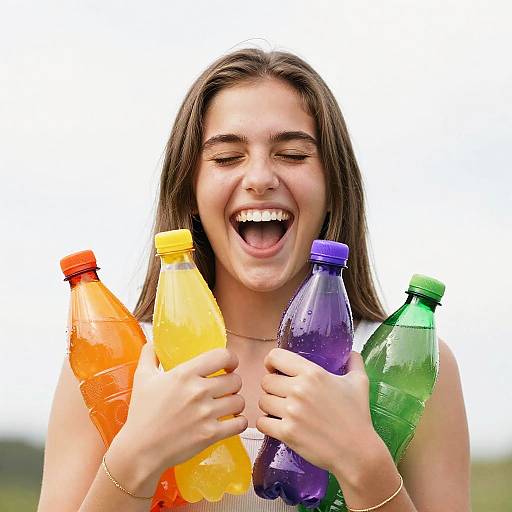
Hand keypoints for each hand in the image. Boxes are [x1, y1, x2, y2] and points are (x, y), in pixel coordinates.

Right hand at [117, 343, 247, 474]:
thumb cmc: (141, 414)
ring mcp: (206, 414)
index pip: (222, 356)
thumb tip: (152, 343)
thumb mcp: (142, 379)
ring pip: (239, 401)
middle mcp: (198, 391)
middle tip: (225, 389)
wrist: (139, 451)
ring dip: (236, 403)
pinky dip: (239, 422)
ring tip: (228, 405)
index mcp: (184, 374)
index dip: (231, 359)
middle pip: (235, 380)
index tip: (228, 366)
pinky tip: (231, 421)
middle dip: (232, 384)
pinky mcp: (210, 434)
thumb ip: (149, 356)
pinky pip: (240, 424)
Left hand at [257, 349, 380, 474]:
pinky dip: (266, 424)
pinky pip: (261, 422)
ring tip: (281, 410)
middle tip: (282, 395)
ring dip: (269, 406)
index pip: (275, 356)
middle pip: (266, 381)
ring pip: (263, 401)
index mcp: (312, 373)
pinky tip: (276, 425)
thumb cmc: (358, 416)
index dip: (271, 362)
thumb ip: (353, 363)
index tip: (275, 370)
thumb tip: (352, 353)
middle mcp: (299, 389)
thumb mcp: (359, 383)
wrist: (357, 451)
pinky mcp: (287, 432)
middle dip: (272, 388)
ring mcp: (291, 412)